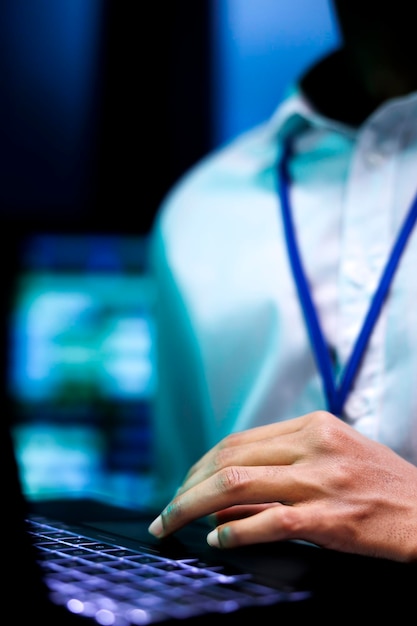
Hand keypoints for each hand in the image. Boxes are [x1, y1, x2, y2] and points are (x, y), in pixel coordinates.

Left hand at [148, 410, 416, 561]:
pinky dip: (236, 532)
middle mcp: (313, 446)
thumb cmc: (381, 486)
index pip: (238, 440)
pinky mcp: (330, 518)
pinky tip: (219, 541)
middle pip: (229, 459)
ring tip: (172, 523)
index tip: (184, 485)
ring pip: (237, 485)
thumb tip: (227, 494)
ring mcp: (321, 481)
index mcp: (312, 426)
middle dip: (187, 486)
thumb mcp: (334, 455)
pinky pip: (269, 521)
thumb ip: (284, 464)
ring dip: (193, 506)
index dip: (201, 465)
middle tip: (166, 510)